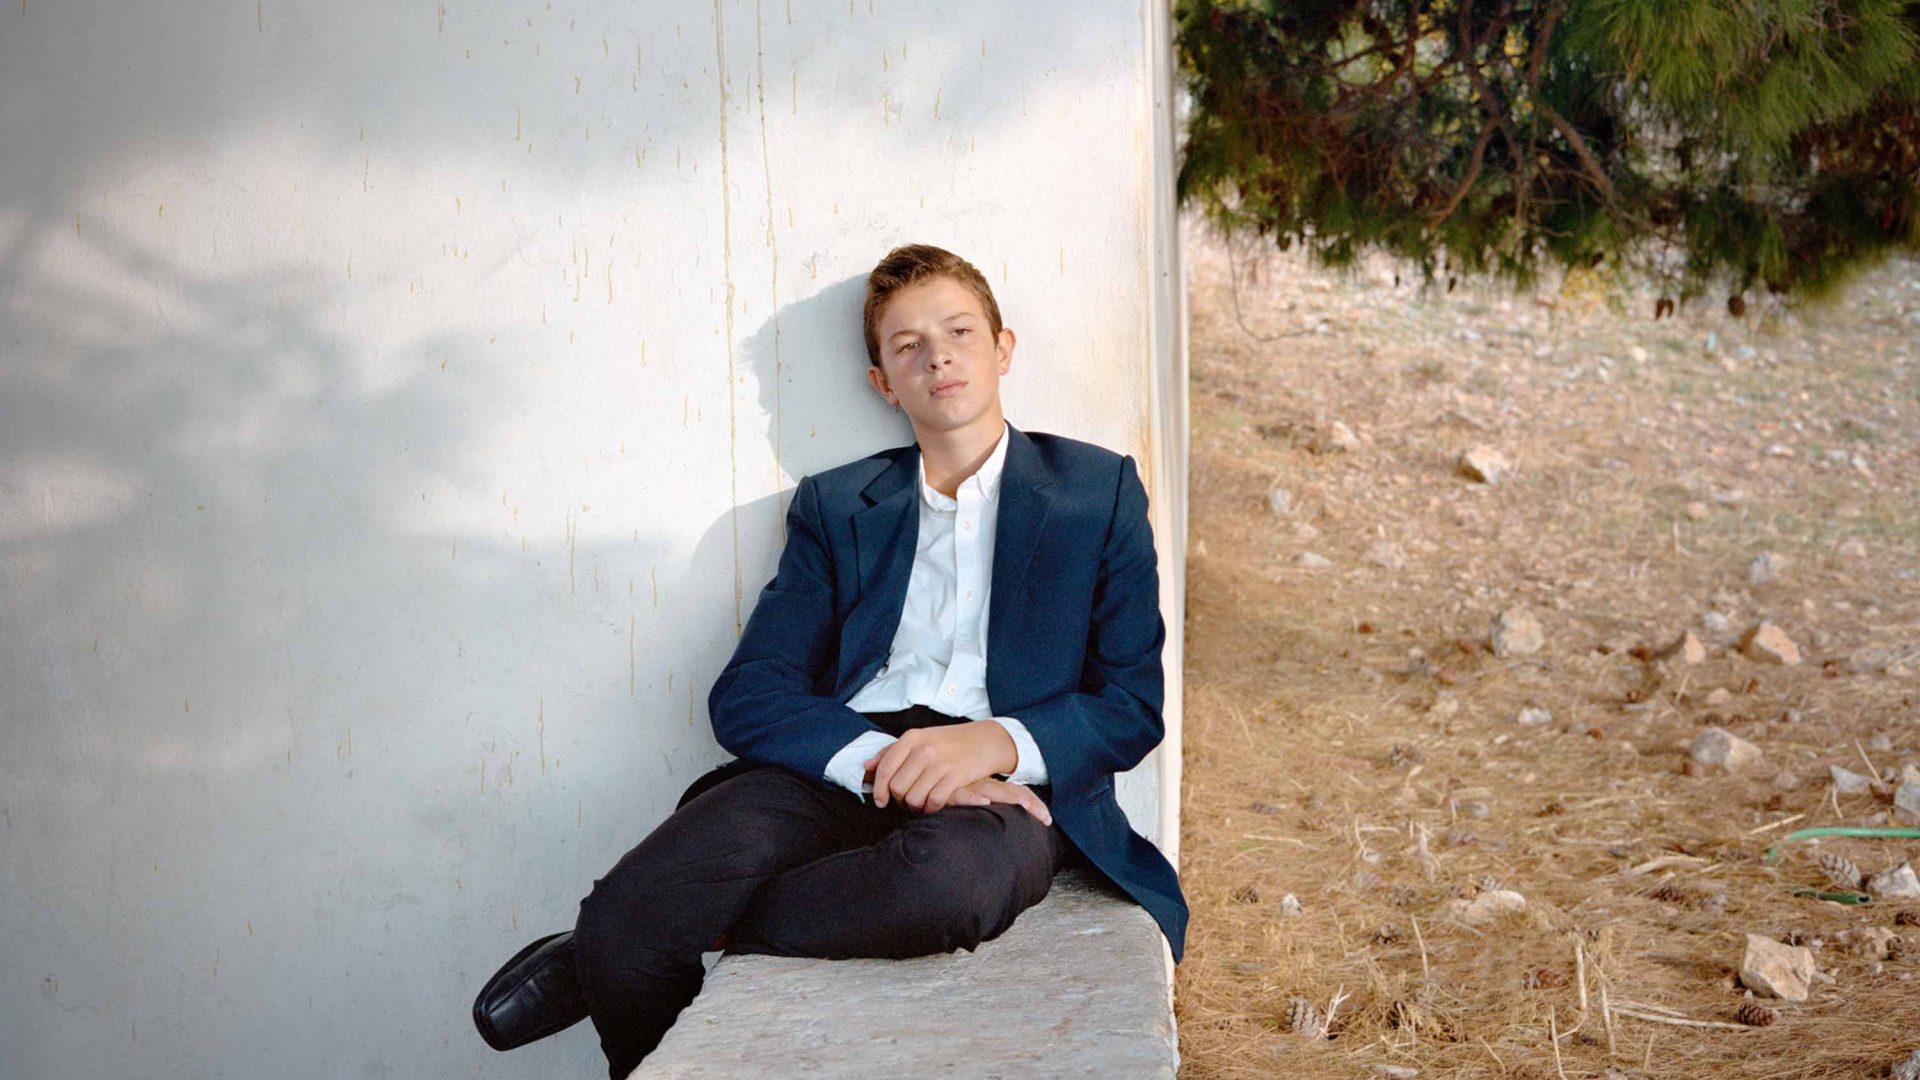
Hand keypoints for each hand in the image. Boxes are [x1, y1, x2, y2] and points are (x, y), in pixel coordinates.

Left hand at [863, 721, 1015, 813]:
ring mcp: (940, 763)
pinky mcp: (956, 776)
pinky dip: (931, 809)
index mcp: (912, 738)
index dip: (879, 788)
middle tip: (908, 801)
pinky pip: (933, 802)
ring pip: (913, 798)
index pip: (885, 768)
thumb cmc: (952, 742)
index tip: (881, 800)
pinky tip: (934, 805)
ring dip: (915, 807)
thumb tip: (867, 766)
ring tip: (921, 803)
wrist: (987, 740)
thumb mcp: (921, 739)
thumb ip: (892, 752)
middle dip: (899, 800)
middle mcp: (924, 749)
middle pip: (897, 787)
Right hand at [948, 776, 1052, 825]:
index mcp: (985, 787)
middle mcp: (978, 786)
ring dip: (1011, 799)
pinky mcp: (947, 792)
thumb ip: (973, 808)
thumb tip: (990, 827)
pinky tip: (984, 802)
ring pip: (993, 792)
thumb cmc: (938, 792)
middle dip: (1028, 803)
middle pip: (1010, 792)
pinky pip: (961, 795)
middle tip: (1045, 818)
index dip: (1030, 802)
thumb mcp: (961, 799)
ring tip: (1029, 808)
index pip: (1013, 792)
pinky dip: (973, 798)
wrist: (914, 774)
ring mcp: (965, 788)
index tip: (1046, 818)